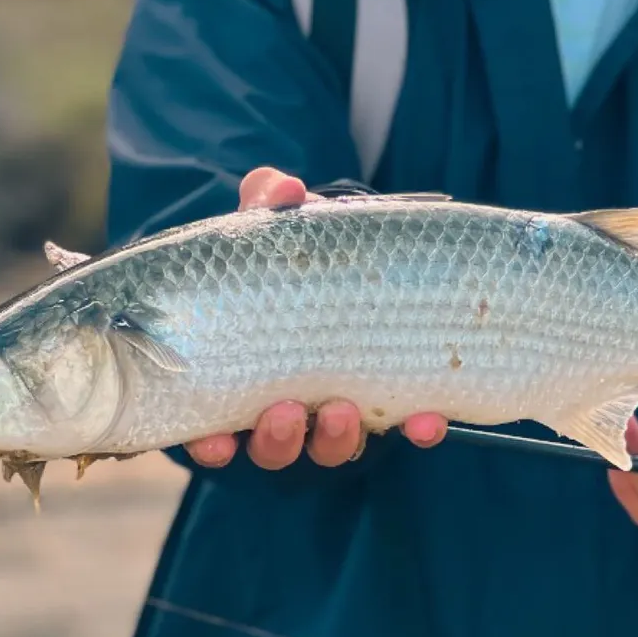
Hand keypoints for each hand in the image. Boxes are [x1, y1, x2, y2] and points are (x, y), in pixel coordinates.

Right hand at [184, 166, 448, 469]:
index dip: (208, 442)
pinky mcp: (390, 403)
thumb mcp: (273, 228)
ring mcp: (336, 410)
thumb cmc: (294, 252)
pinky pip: (401, 426)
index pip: (213, 427)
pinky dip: (416, 428)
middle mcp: (284, 406)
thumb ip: (268, 206)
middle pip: (273, 447)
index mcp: (241, 374)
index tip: (212, 441)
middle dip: (277, 439)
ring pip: (330, 445)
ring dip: (334, 438)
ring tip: (344, 411)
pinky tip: (429, 419)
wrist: (354, 254)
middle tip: (285, 412)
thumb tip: (283, 189)